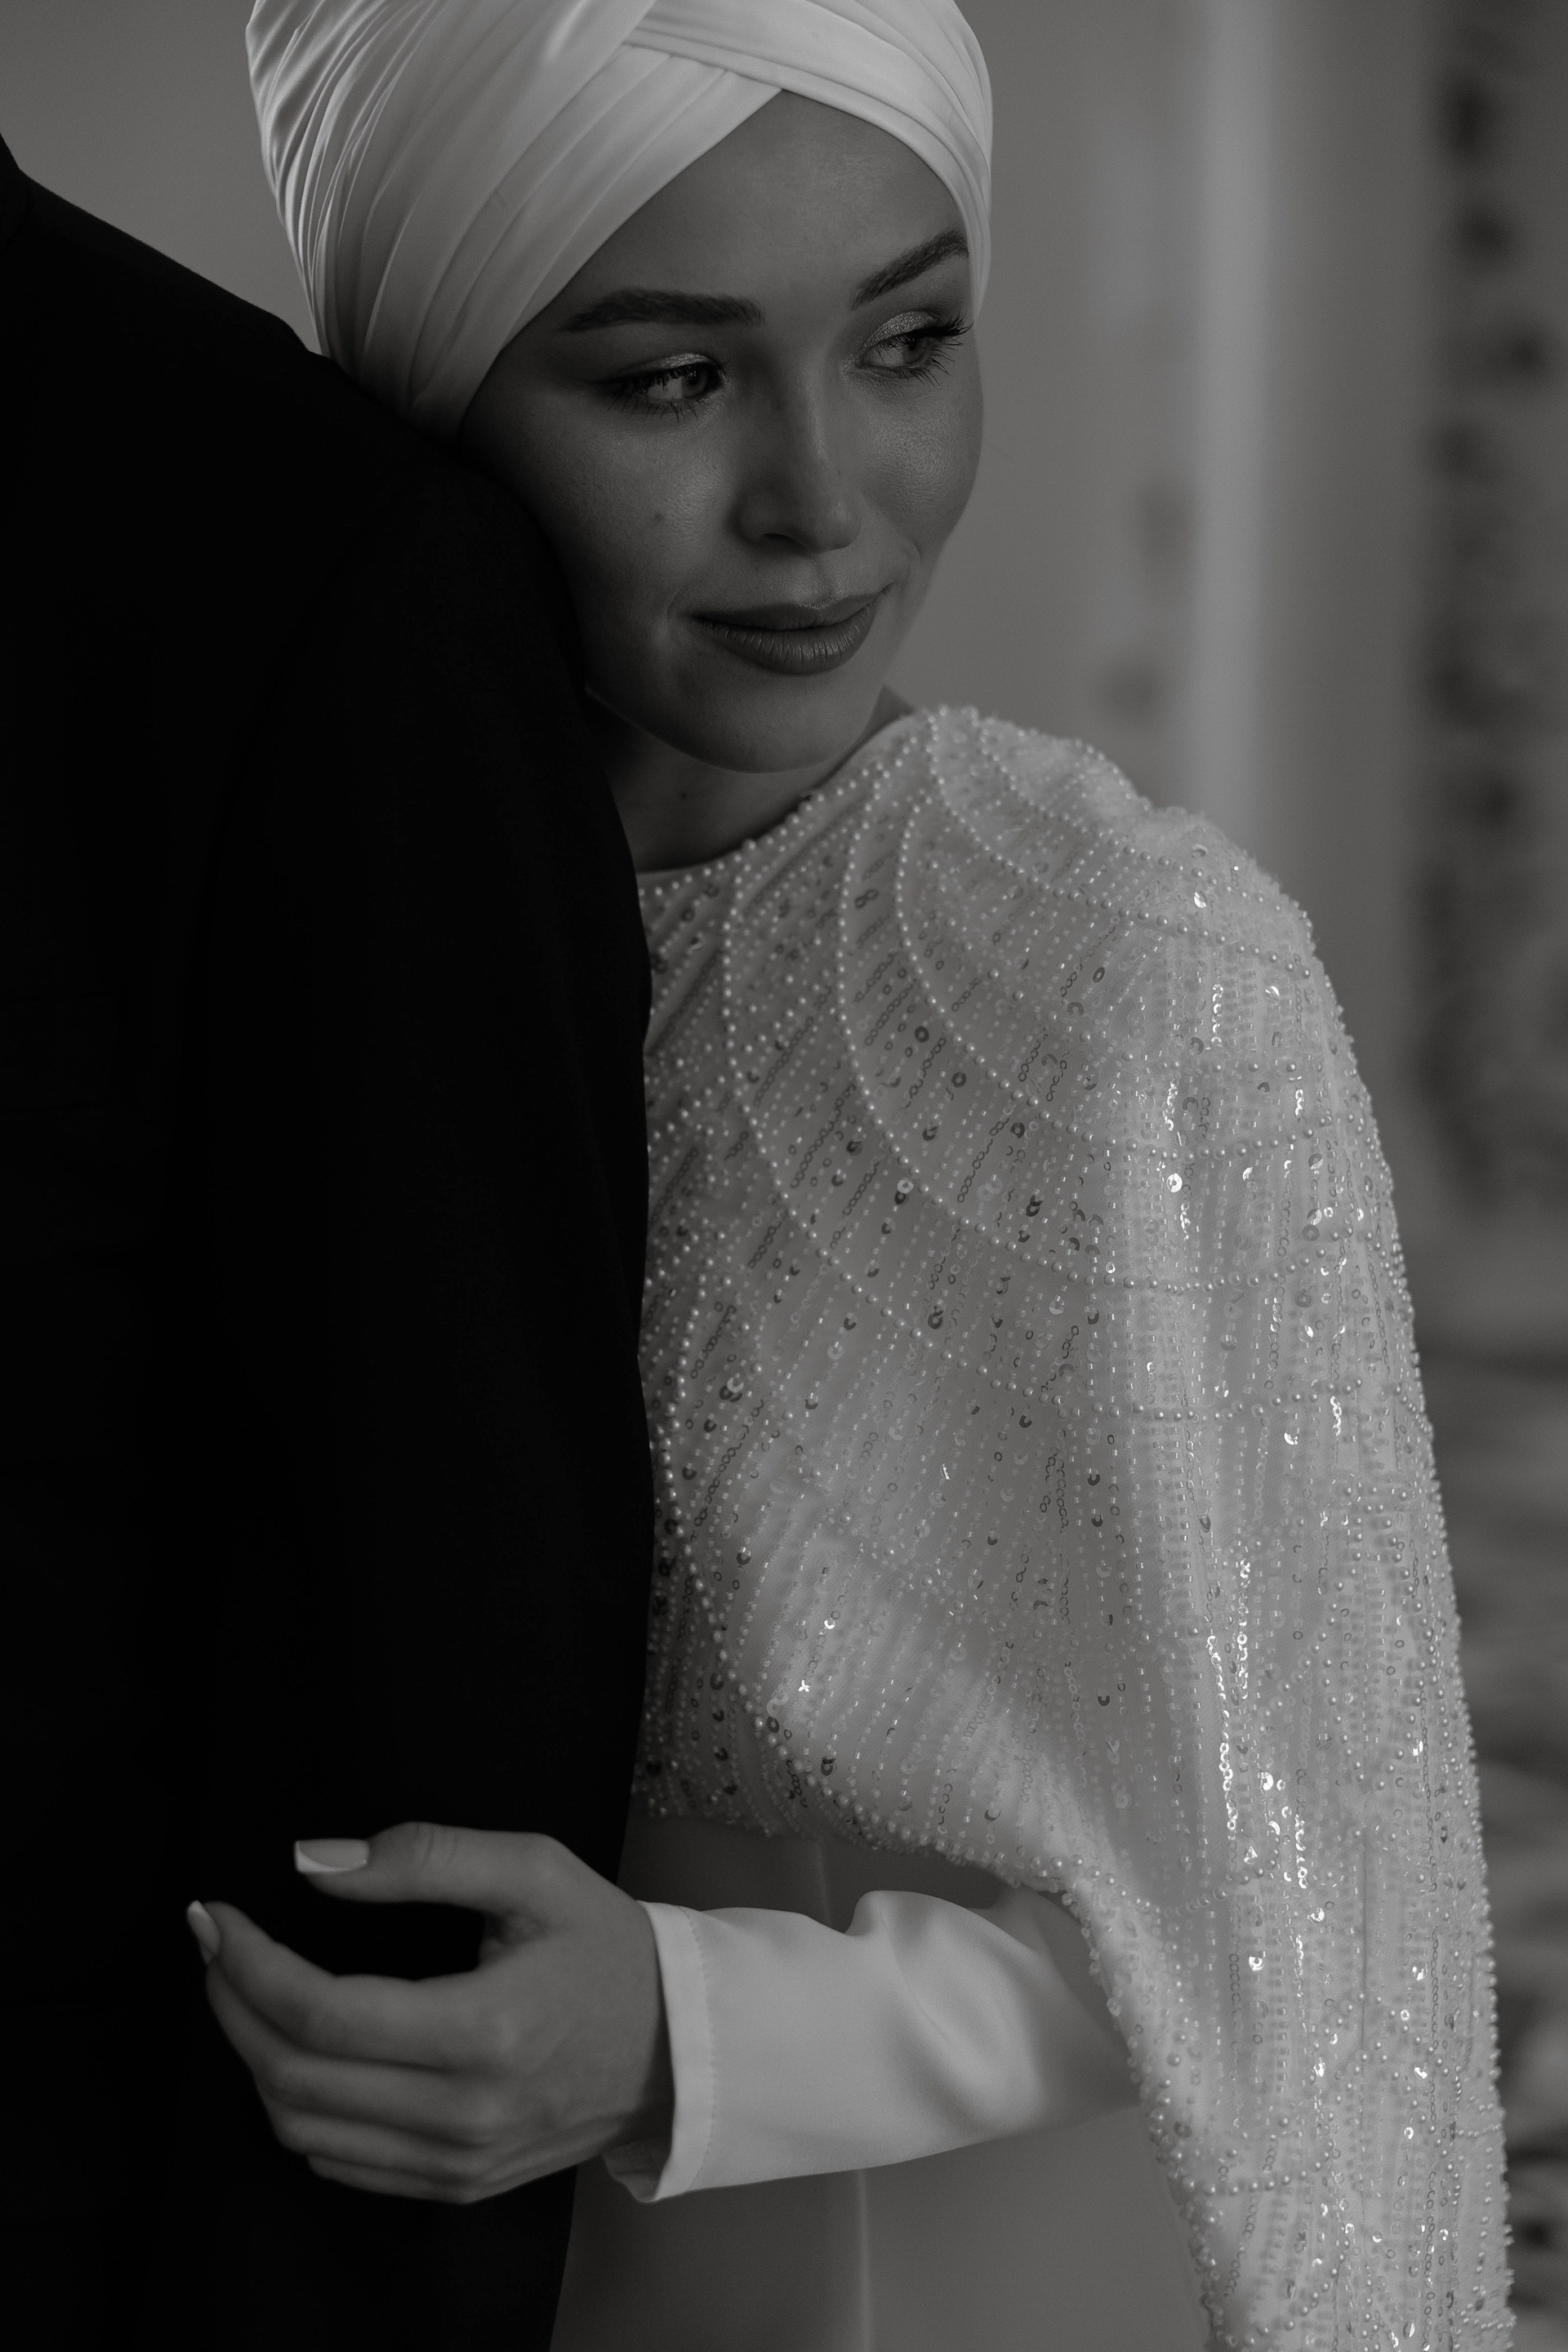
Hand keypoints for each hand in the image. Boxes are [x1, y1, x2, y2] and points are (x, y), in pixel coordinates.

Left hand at [191, 1822, 672, 2202]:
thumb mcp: (533, 1869)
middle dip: (232, 2006)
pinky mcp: (456, 2185)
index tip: (214, 1917)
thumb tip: (311, 1863)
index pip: (321, 2014)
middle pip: (294, 2078)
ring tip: (244, 1992)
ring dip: (253, 2059)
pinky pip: (340, 2163)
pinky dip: (296, 2108)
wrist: (678, 2042)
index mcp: (484, 2029)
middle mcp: (465, 2112)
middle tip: (215, 1946)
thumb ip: (425, 1855)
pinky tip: (296, 2050)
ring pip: (303, 2130)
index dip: (248, 1964)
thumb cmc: (605, 1945)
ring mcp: (459, 2161)